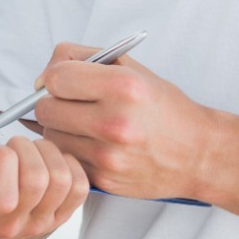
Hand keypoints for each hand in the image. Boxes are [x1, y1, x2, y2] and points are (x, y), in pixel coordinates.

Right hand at [0, 136, 88, 238]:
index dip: (3, 161)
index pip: (4, 196)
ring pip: (63, 180)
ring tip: (28, 145)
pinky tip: (47, 154)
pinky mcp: (64, 215)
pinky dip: (69, 162)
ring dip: (48, 151)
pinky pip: (81, 186)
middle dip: (26, 147)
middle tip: (10, 138)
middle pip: (39, 181)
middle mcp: (12, 230)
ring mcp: (41, 225)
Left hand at [34, 42, 215, 201]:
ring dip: (61, 130)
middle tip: (73, 104)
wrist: (197, 153)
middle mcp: (114, 122)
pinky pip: (67, 160)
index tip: (64, 82)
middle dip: (53, 103)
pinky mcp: (104, 180)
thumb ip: (82, 58)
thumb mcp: (131, 68)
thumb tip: (42, 79)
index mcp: (122, 86)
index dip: (54, 78)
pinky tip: (94, 145)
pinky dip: (73, 152)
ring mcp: (108, 155)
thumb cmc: (162, 107)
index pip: (55, 78)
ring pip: (51, 138)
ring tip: (86, 125)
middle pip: (45, 109)